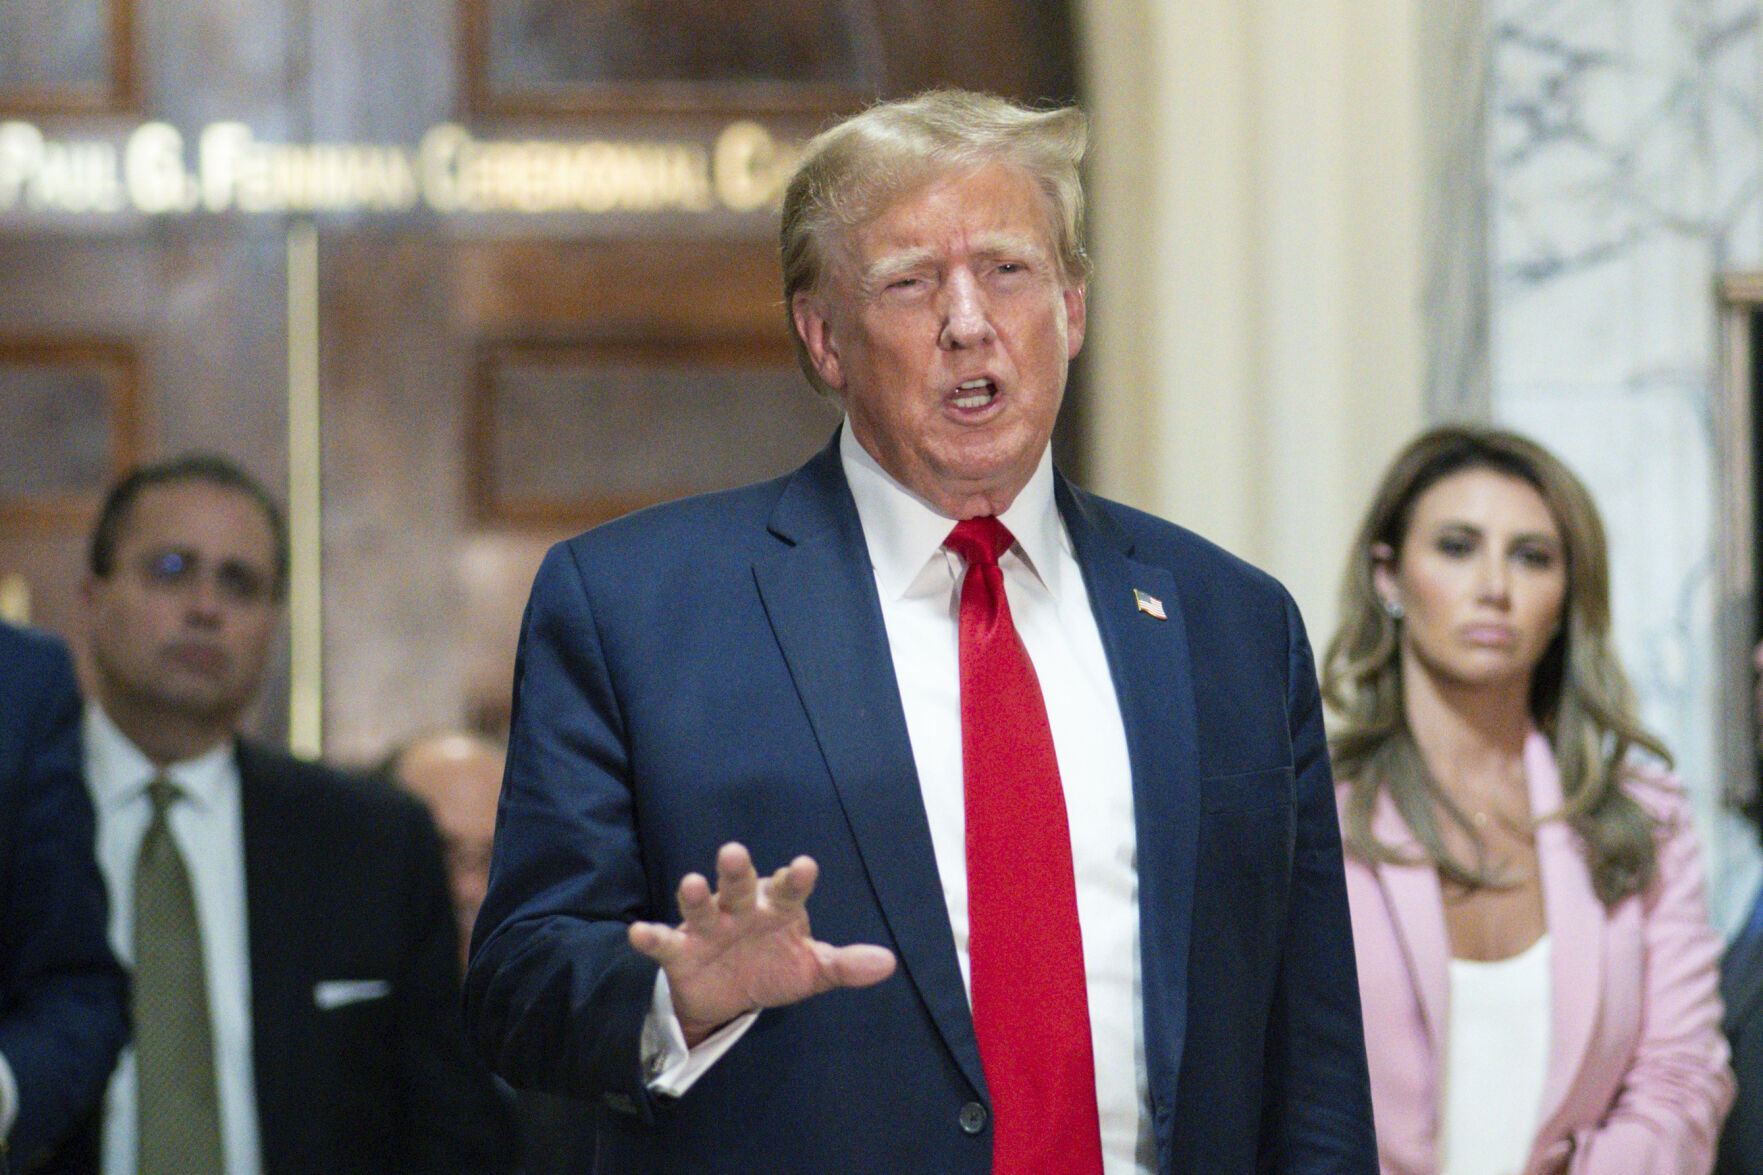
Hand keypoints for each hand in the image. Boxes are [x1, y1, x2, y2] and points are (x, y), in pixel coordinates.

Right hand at [628, 842, 895, 1045]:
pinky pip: (664, 942)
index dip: (795, 879)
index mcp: (777, 909)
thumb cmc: (774, 967)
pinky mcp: (680, 951)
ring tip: (691, 882)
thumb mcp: (811, 970)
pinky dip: (651, 936)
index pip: (789, 891)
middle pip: (740, 886)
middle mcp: (741, 910)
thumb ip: (844, 964)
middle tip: (734, 852)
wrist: (729, 998)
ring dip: (695, 895)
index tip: (804, 867)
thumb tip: (887, 963)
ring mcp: (709, 928)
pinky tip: (638, 932)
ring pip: (702, 907)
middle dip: (737, 871)